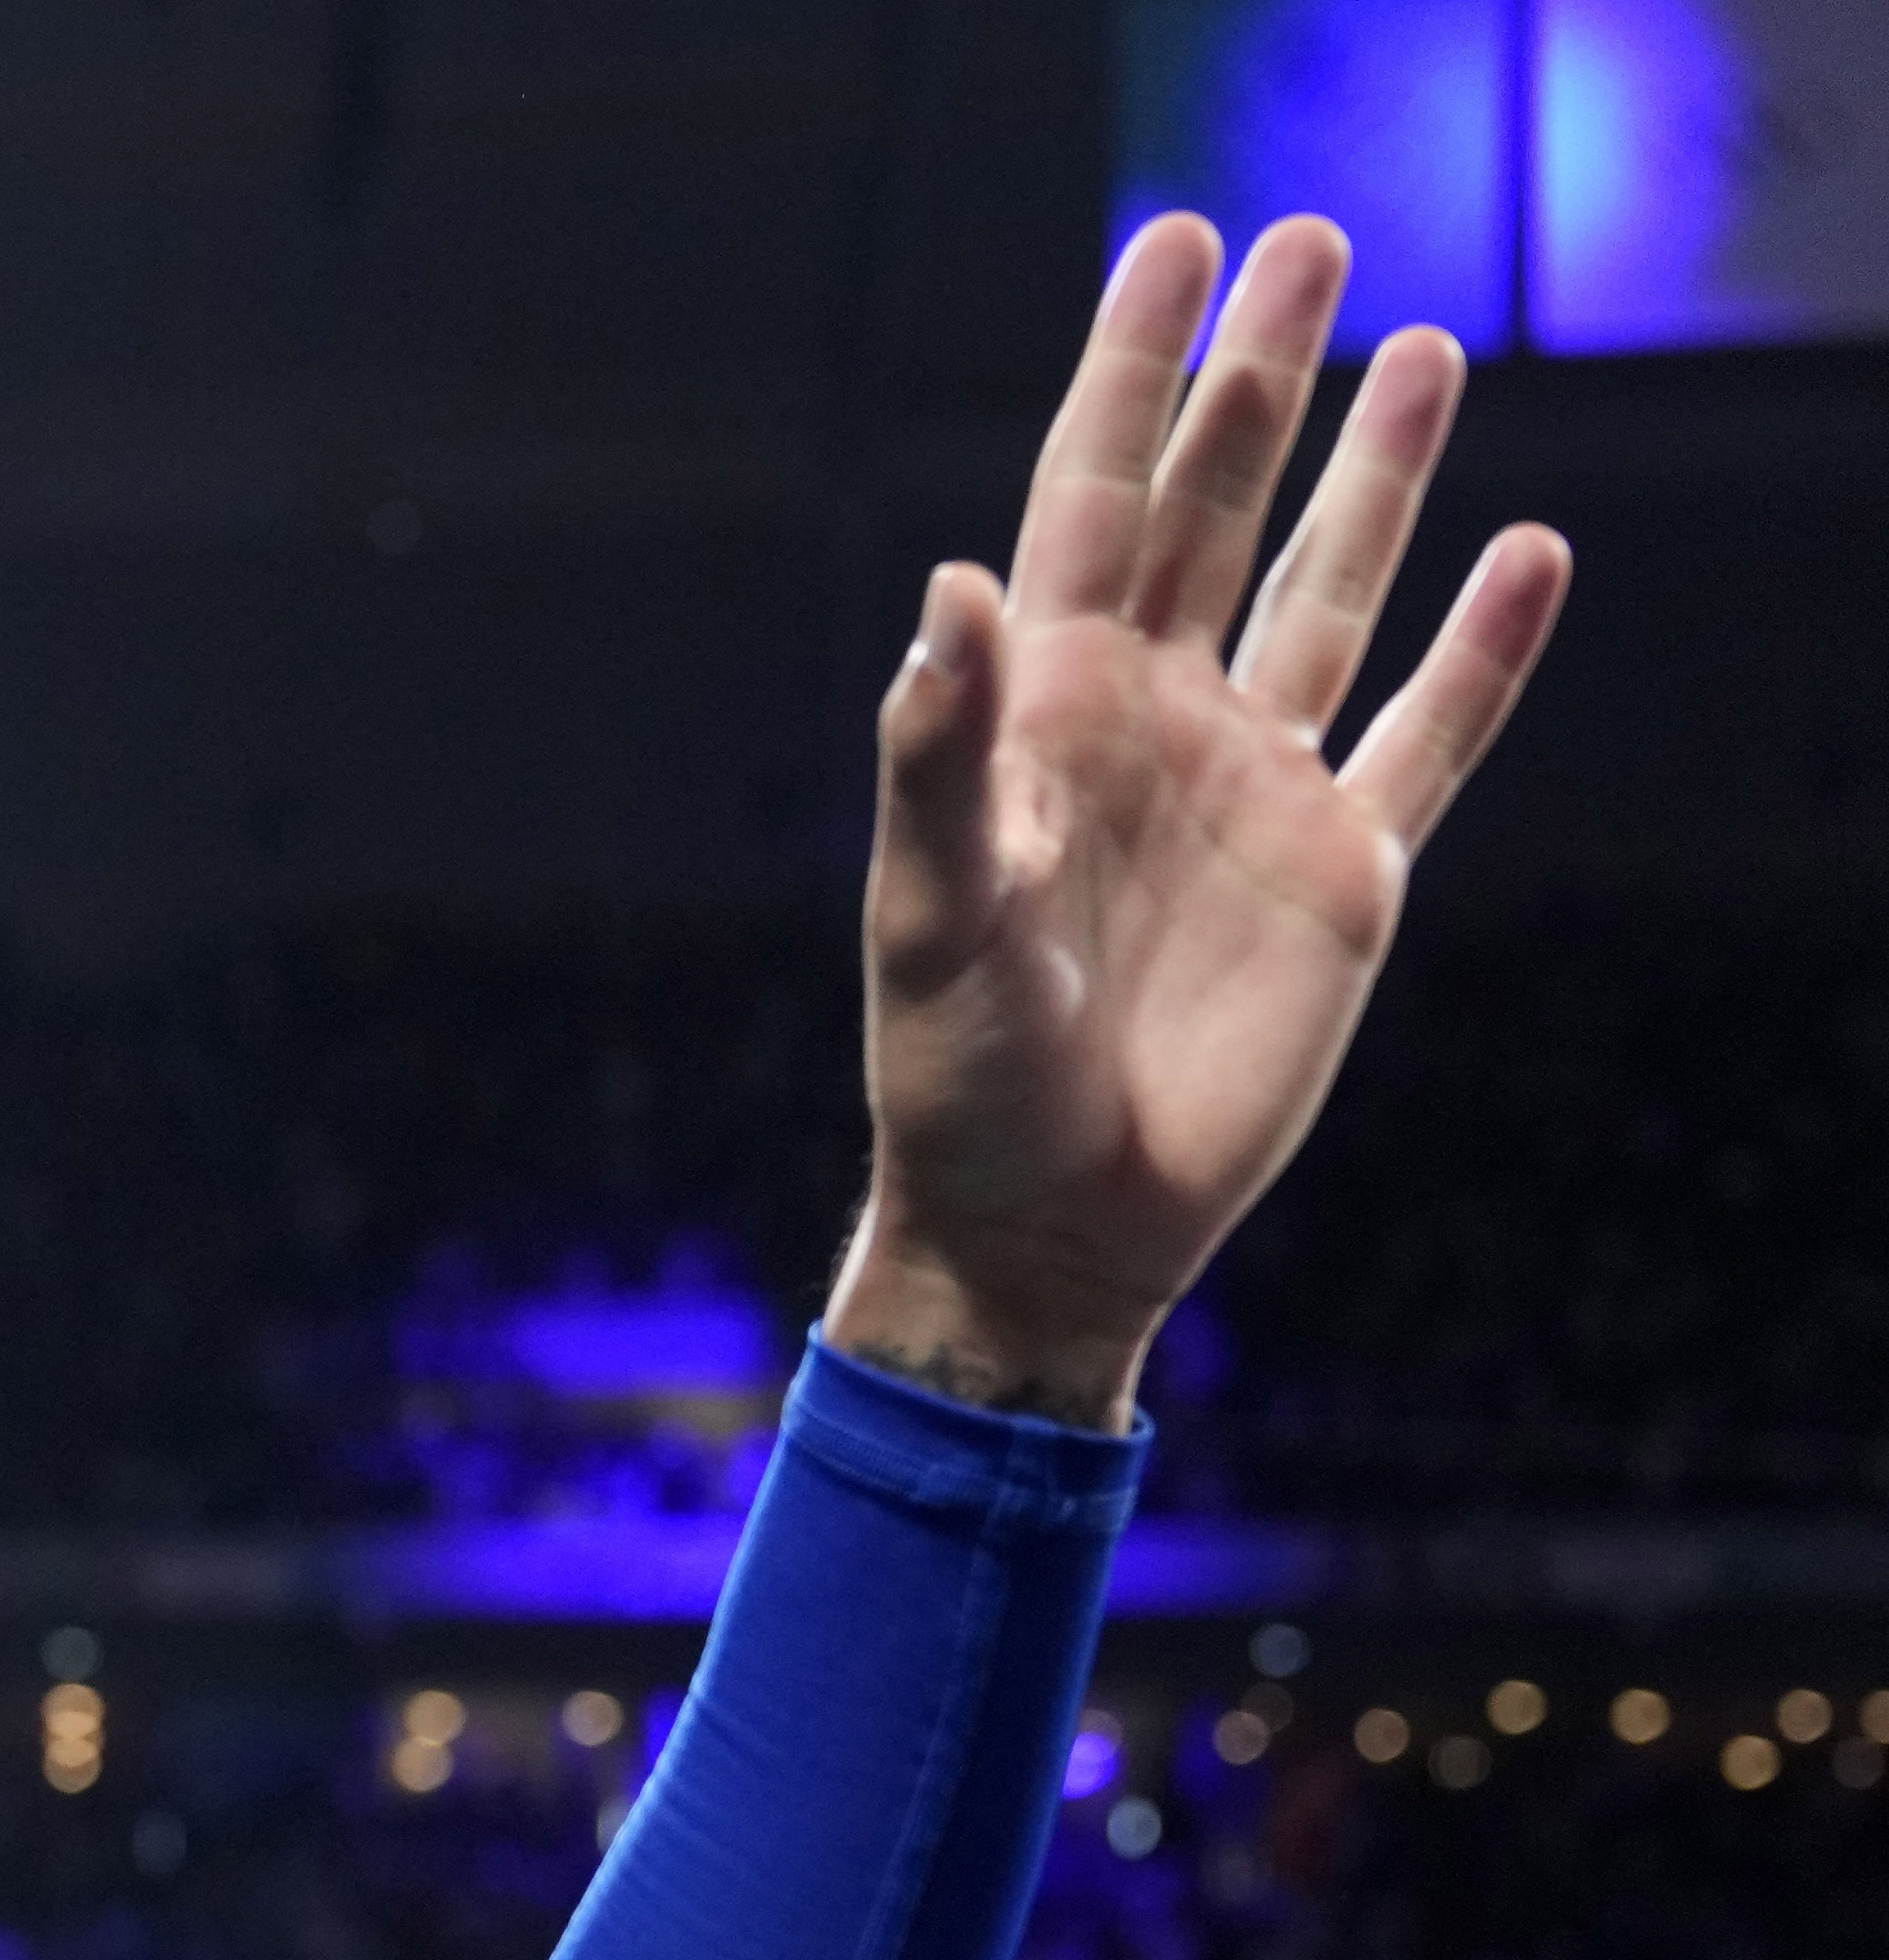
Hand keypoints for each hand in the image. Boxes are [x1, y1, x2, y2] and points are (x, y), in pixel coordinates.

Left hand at [830, 214, 1568, 1423]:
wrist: (1045, 1221)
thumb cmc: (956, 1081)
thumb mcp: (927, 913)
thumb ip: (934, 754)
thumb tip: (947, 590)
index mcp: (1042, 715)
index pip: (1088, 498)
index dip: (1130, 372)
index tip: (1173, 245)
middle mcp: (1153, 725)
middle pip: (1215, 509)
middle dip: (1259, 381)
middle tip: (1309, 241)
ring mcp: (1255, 790)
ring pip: (1330, 593)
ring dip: (1376, 477)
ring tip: (1424, 347)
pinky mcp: (1346, 874)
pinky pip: (1428, 736)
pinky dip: (1483, 652)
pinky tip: (1527, 551)